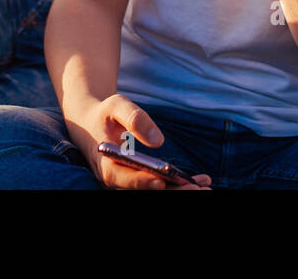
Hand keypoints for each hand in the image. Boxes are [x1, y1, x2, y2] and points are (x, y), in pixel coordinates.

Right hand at [68, 95, 210, 189]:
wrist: (90, 124)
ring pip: (155, 190)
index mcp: (107, 165)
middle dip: (172, 190)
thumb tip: (158, 140)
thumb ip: (135, 118)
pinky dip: (178, 185)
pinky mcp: (138, 179)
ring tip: (206, 185)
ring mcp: (128, 182)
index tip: (162, 180)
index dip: (143, 181)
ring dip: (180, 190)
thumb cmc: (104, 114)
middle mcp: (118, 180)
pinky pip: (158, 185)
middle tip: (199, 188)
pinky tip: (199, 180)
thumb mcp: (115, 106)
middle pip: (146, 190)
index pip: (126, 178)